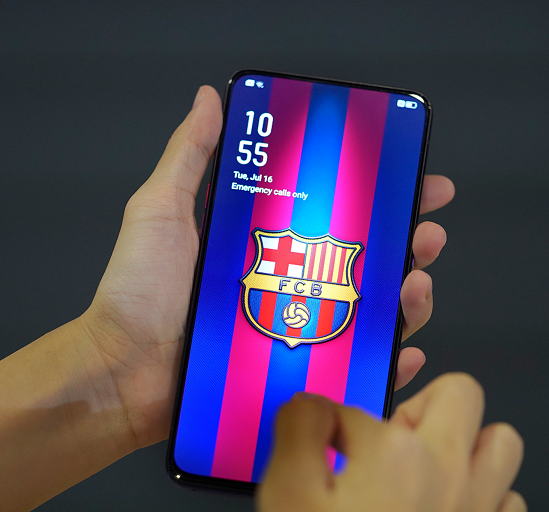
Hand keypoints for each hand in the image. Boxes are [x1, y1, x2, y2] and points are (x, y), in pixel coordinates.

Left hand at [0, 85, 453, 511]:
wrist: (121, 373)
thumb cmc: (136, 293)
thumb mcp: (161, 210)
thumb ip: (188, 156)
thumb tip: (210, 98)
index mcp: (265, 242)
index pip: (334, 211)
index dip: (380, 194)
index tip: (416, 178)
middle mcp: (286, 284)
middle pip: (363, 259)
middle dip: (407, 242)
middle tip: (427, 233)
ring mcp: (294, 331)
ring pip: (369, 312)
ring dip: (407, 297)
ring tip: (416, 283)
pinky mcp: (295, 375)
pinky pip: (354, 370)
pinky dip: (387, 363)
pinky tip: (405, 349)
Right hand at [257, 374, 525, 511]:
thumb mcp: (287, 497)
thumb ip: (299, 431)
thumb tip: (310, 403)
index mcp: (395, 452)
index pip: (360, 406)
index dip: (334, 422)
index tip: (324, 443)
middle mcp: (448, 472)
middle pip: (459, 392)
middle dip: (424, 402)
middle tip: (391, 434)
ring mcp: (479, 511)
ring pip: (501, 440)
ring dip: (469, 442)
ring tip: (433, 463)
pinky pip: (512, 499)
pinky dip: (487, 496)